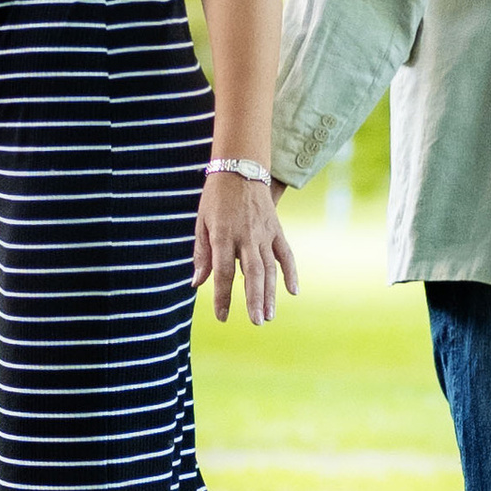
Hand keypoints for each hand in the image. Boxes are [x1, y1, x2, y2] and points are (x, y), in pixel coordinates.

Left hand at [195, 170, 299, 325]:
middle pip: (251, 273)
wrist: (240, 169)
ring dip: (270, 293)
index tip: (221, 316)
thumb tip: (197, 283)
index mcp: (223, 234)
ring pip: (270, 268)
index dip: (222, 296)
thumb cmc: (216, 198)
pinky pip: (286, 254)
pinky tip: (293, 292)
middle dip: (253, 299)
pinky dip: (291, 273)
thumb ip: (202, 254)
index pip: (223, 272)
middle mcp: (246, 236)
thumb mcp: (202, 222)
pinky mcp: (277, 229)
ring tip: (268, 316)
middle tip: (256, 322)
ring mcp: (264, 233)